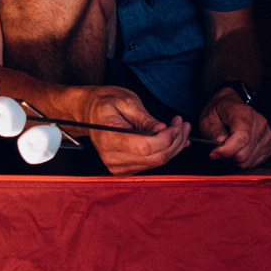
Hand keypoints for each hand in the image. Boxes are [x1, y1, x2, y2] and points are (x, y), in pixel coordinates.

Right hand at [73, 85, 190, 175]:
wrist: (88, 112)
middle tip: (182, 123)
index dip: (167, 137)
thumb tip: (163, 130)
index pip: (146, 146)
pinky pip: (152, 164)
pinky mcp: (125, 169)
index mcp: (109, 139)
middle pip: (155, 157)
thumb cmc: (105, 103)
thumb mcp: (126, 101)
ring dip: (174, 146)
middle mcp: (112, 157)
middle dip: (175, 140)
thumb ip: (145, 118)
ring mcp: (118, 166)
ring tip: (180, 128)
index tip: (176, 123)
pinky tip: (174, 140)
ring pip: (157, 162)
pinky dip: (166, 152)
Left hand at [195, 90, 270, 168]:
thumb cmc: (219, 114)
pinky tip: (240, 150)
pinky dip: (244, 161)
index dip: (226, 151)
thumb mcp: (208, 119)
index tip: (214, 153)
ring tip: (230, 147)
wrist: (232, 107)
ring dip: (235, 160)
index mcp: (244, 114)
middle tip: (220, 148)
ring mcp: (268, 134)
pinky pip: (254, 163)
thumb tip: (221, 142)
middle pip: (243, 155)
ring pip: (248, 162)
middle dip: (228, 156)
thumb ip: (214, 131)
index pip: (242, 138)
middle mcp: (260, 124)